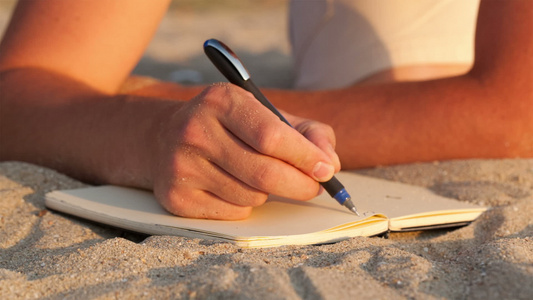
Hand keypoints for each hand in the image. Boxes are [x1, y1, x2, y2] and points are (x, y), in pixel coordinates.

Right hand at [150, 83, 339, 219]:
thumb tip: (329, 164)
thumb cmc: (229, 126)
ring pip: (252, 195)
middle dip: (300, 185)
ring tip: (259, 176)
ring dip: (268, 193)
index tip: (326, 170)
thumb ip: (306, 132)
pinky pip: (233, 212)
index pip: (272, 136)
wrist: (164, 138)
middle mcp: (195, 130)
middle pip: (264, 173)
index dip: (306, 157)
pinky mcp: (175, 196)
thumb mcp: (265, 113)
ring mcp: (181, 165)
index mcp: (221, 100)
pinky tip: (234, 186)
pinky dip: (246, 204)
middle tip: (314, 187)